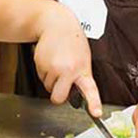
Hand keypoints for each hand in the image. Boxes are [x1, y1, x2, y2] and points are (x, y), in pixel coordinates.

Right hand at [34, 2, 101, 116]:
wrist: (56, 24)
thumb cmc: (72, 42)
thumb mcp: (83, 58)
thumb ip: (80, 75)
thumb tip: (74, 93)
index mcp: (83, 69)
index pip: (90, 90)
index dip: (94, 103)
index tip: (97, 113)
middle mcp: (68, 70)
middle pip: (57, 98)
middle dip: (57, 94)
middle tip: (61, 82)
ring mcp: (53, 68)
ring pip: (48, 87)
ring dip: (51, 79)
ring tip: (57, 62)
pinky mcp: (40, 64)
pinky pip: (41, 77)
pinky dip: (44, 71)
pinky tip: (50, 58)